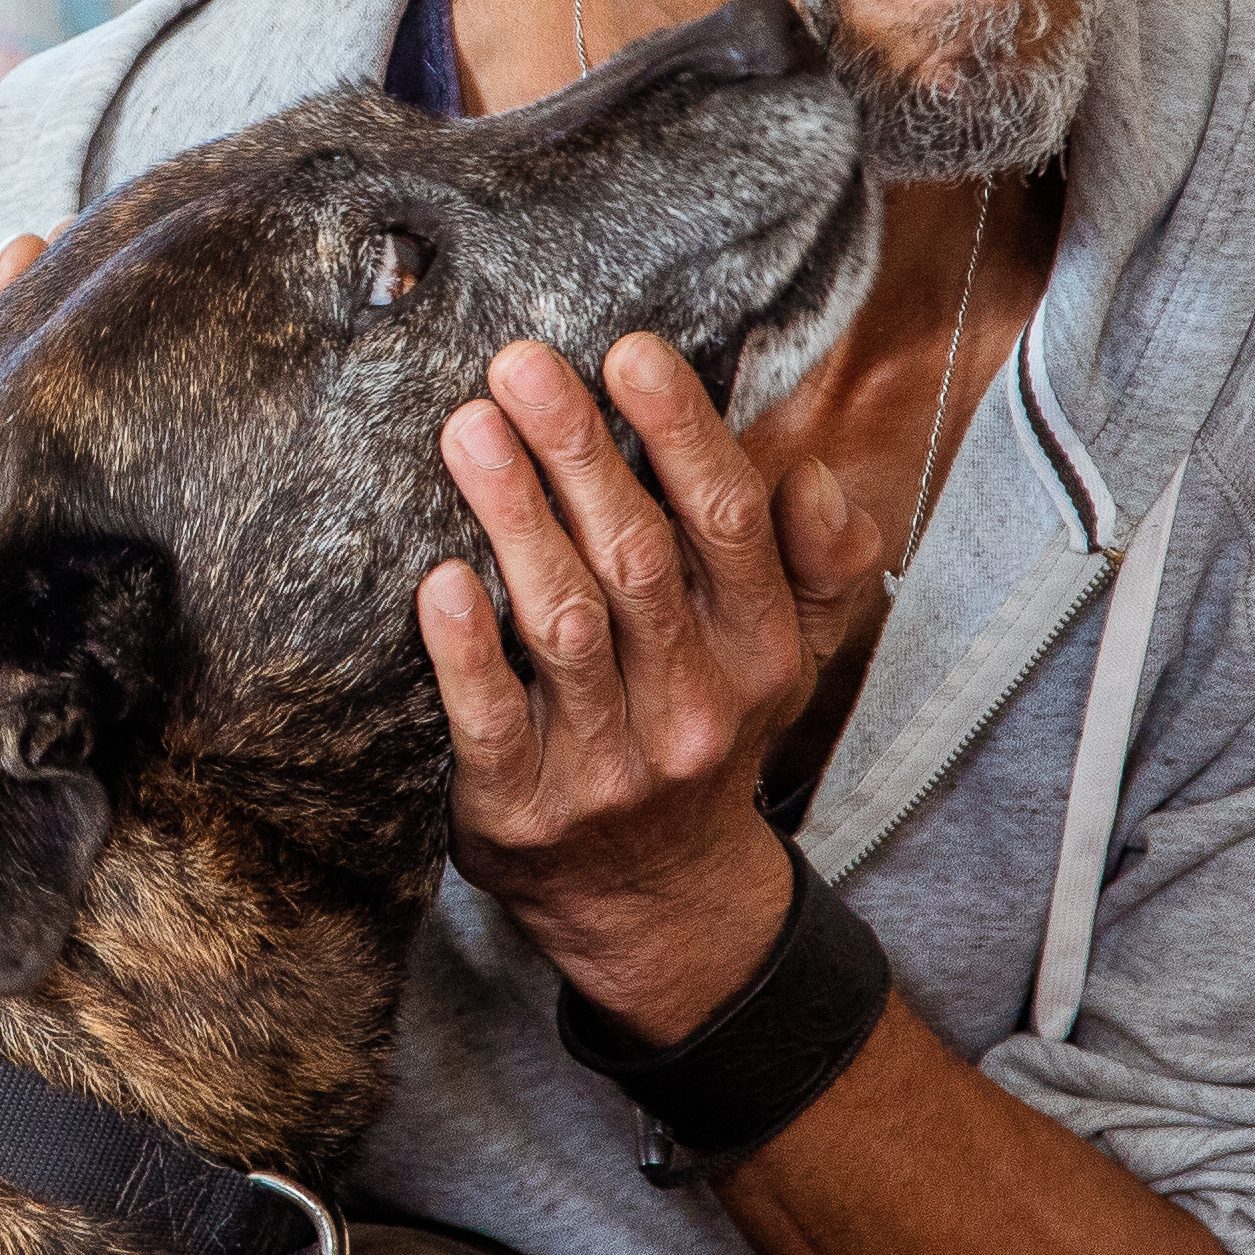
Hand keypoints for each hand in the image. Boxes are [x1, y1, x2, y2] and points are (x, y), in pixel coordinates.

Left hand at [419, 334, 887, 1037]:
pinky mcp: (522, 811)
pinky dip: (465, 651)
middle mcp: (693, 707)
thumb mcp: (789, 658)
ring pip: (564, 627)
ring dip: (516, 521)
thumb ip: (816, 564)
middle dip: (578, 453)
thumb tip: (813, 473)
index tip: (625, 352)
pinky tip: (437, 579)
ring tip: (469, 431)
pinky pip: (491, 722)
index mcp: (758, 652)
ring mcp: (608, 765)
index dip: (679, 432)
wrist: (657, 902)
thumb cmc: (706, 735)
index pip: (726, 523)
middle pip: (637, 560)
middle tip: (518, 365)